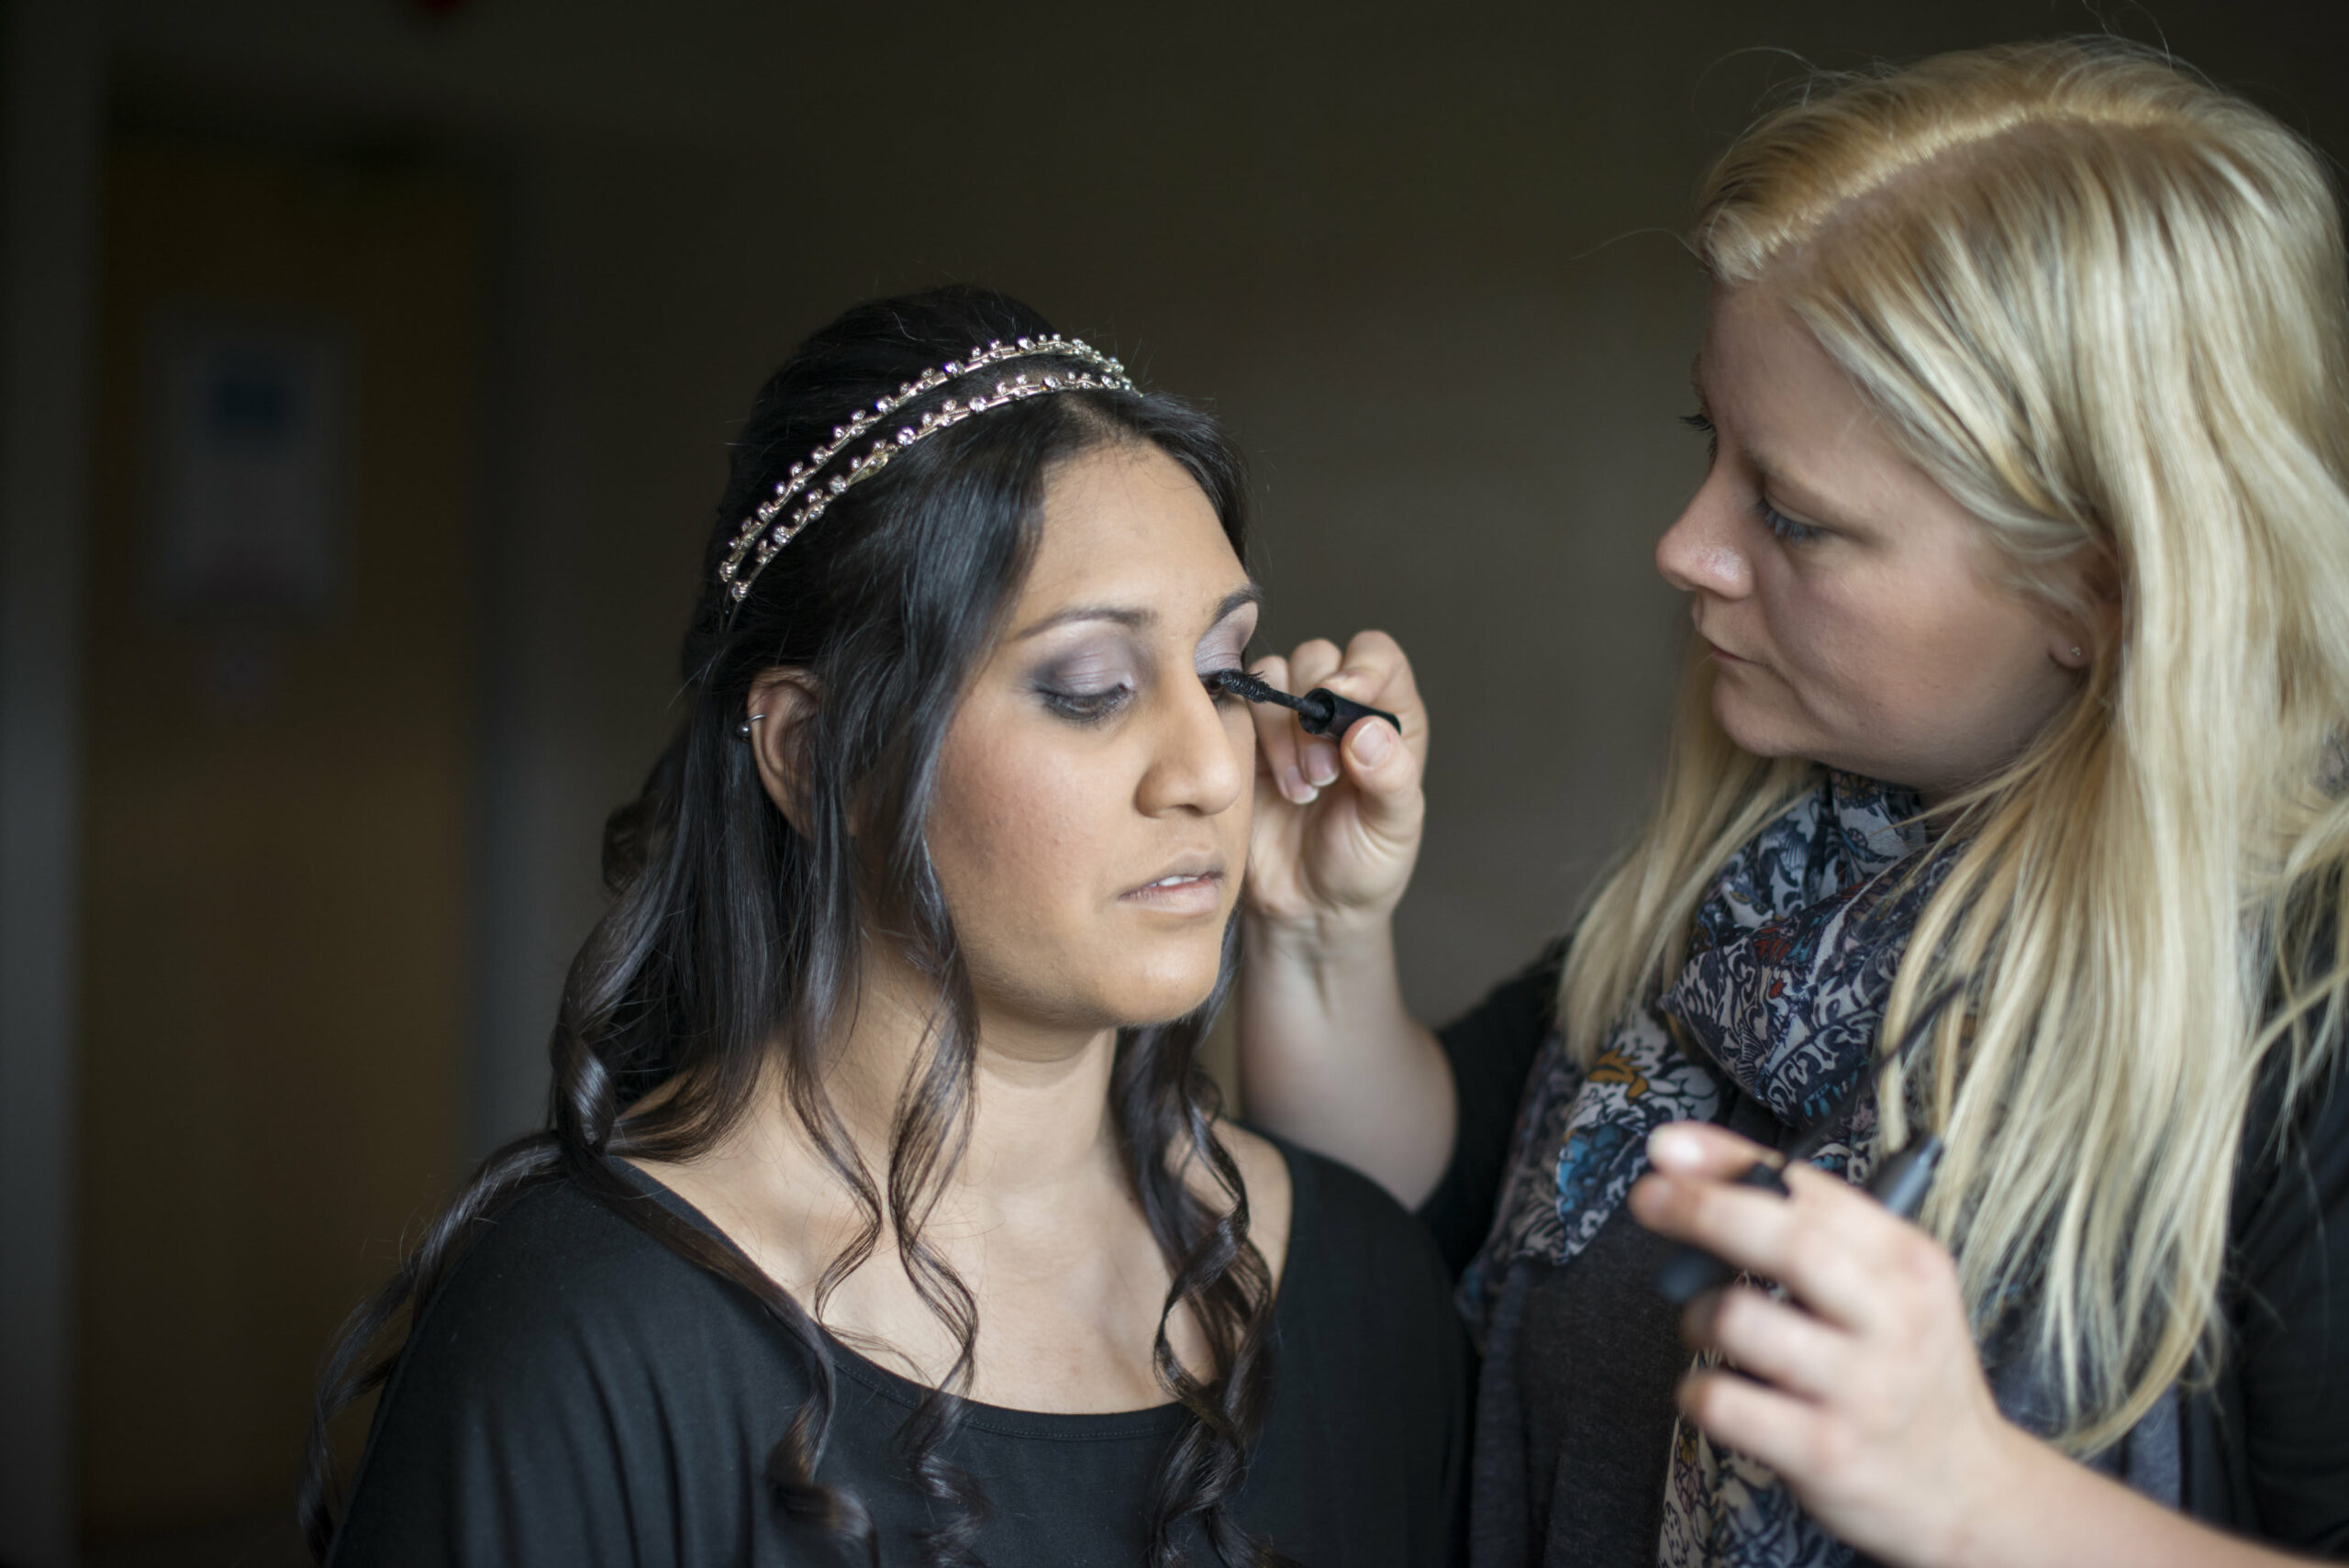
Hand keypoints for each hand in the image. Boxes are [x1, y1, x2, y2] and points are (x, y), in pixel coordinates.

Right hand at [1241, 631, 1428, 941]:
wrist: (1306, 909)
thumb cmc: (1362, 865)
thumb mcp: (1392, 829)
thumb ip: (1391, 778)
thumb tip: (1368, 732)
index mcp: (1388, 716)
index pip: (1377, 657)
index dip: (1360, 667)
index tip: (1345, 697)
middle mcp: (1338, 710)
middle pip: (1318, 660)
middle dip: (1316, 713)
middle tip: (1323, 776)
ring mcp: (1287, 723)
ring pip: (1272, 679)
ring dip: (1282, 731)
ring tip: (1299, 792)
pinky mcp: (1244, 742)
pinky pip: (1233, 708)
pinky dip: (1245, 737)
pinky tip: (1264, 786)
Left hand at [1628, 1121, 2029, 1567]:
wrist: (1970, 1487)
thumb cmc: (1907, 1369)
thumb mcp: (1891, 1287)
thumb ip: (1812, 1228)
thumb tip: (1698, 1169)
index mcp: (1909, 1263)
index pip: (1811, 1189)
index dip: (1728, 1160)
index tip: (1669, 1148)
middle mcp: (1894, 1321)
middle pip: (1785, 1241)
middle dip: (1702, 1210)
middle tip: (1649, 1201)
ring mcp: (1862, 1390)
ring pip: (1740, 1320)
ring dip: (1695, 1314)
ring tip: (1703, 1326)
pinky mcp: (1826, 1452)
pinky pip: (1725, 1402)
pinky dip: (1696, 1389)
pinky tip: (1711, 1389)